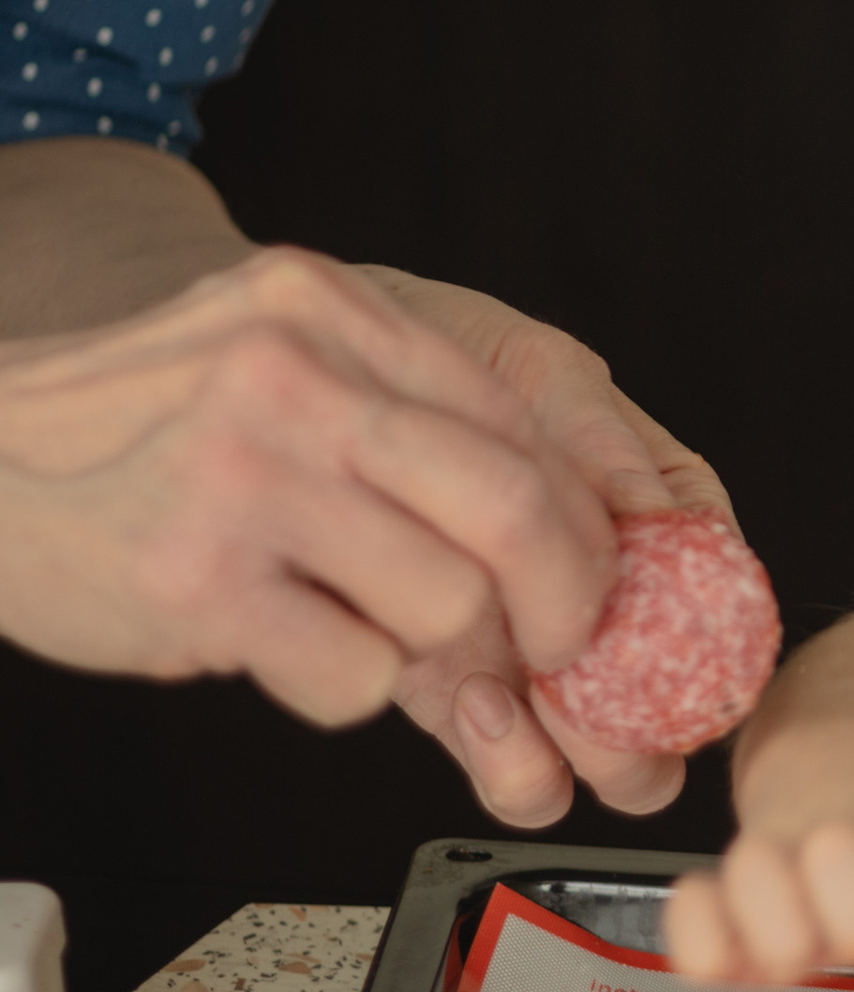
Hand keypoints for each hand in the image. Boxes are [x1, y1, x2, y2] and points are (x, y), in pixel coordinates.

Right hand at [0, 248, 623, 740]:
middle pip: (512, 508)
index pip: (514, 420)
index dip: (578, 518)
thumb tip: (560, 507)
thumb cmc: (126, 426)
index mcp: (321, 306)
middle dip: (563, 601)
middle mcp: (290, 378)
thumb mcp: (259, 350)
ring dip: (434, 651)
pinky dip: (345, 685)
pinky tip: (284, 646)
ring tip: (369, 630)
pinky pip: (354, 676)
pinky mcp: (197, 585)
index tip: (590, 576)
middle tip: (554, 648)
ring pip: (445, 605)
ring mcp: (241, 480)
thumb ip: (390, 402)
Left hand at [360, 268, 733, 826]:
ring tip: (514, 696)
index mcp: (653, 519)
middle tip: (591, 696)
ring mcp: (537, 652)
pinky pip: (517, 765)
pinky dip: (511, 762)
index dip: (711, 641)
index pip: (722, 602)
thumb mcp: (532, 372)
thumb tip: (663, 520)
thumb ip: (601, 441)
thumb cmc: (438, 352)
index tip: (662, 637)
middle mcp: (606, 599)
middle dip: (646, 726)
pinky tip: (476, 707)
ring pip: (602, 756)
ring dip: (576, 753)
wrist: (316, 383)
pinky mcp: (465, 693)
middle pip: (671, 705)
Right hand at [664, 679, 853, 991]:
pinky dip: (705, 939)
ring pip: (759, 874)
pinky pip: (687, 918)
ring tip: (805, 937)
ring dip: (785, 925)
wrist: (842, 760)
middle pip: (844, 867)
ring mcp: (775, 853)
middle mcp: (849, 836)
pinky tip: (742, 959)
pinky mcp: (713, 887)